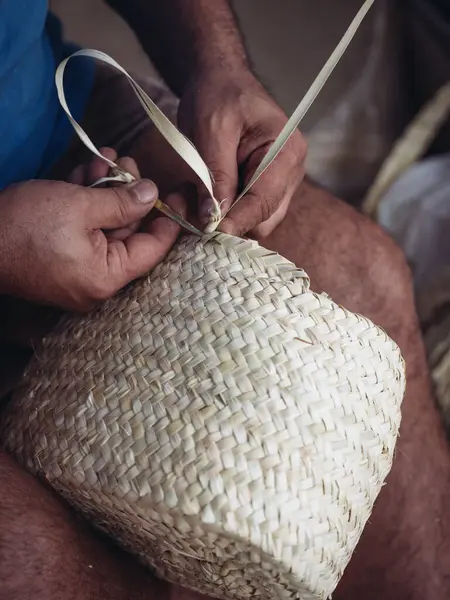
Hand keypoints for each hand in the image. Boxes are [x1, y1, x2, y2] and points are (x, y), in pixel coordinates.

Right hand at [0, 172, 183, 311]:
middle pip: (128, 234)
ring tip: (104, 160)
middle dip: (129, 194)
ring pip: (105, 228)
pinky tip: (85, 174)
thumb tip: (153, 195)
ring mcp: (77, 272)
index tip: (181, 194)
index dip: (169, 219)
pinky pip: (84, 232)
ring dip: (105, 192)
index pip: (153, 249)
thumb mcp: (80, 205)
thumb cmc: (24, 224)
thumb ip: (123, 202)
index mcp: (107, 277)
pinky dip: (86, 204)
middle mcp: (96, 281)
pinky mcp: (60, 259)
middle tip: (129, 164)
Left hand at [178, 67, 306, 236]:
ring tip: (193, 198)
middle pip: (264, 218)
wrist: (220, 77)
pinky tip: (203, 195)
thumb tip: (212, 219)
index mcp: (285, 152)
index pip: (264, 201)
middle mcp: (291, 171)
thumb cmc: (218, 94)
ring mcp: (280, 181)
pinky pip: (246, 211)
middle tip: (193, 212)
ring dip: (223, 217)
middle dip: (229, 220)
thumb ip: (215, 177)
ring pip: (255, 220)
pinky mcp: (265, 186)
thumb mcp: (211, 132)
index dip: (237, 220)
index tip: (208, 232)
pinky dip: (223, 210)